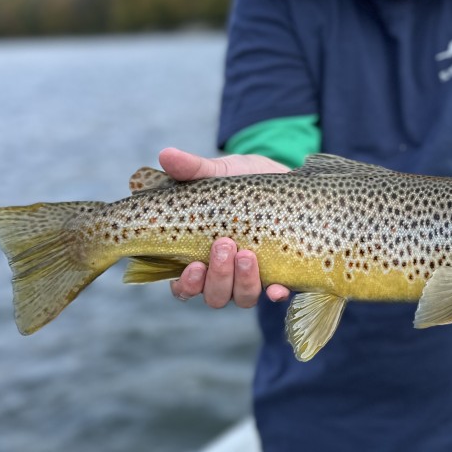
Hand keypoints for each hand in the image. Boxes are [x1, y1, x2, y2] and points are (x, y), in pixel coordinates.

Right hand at [158, 147, 291, 308]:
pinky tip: (277, 288)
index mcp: (199, 256)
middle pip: (213, 295)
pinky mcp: (280, 274)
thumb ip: (193, 169)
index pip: (184, 286)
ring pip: (241, 297)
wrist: (286, 181)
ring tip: (247, 254)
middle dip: (217, 277)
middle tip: (224, 244)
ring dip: (242, 282)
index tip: (193, 266)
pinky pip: (276, 295)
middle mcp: (224, 273)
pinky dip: (275, 294)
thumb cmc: (243, 181)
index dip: (186, 285)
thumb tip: (165, 154)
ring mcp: (252, 277)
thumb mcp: (219, 173)